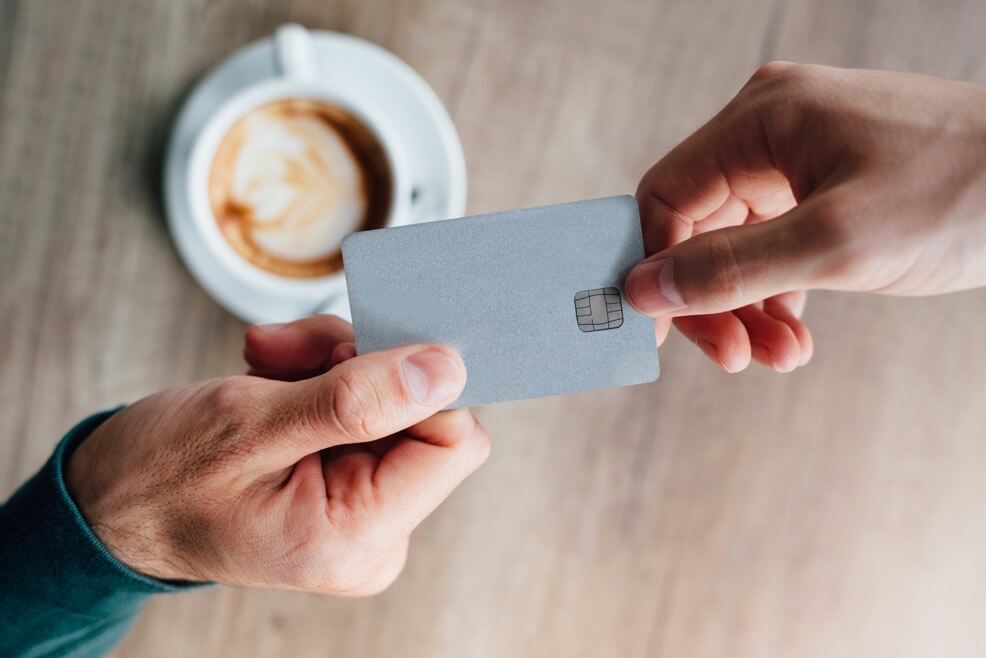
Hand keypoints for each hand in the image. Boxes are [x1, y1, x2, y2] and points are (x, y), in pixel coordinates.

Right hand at [66, 316, 489, 593]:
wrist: (113, 501)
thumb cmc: (162, 477)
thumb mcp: (250, 425)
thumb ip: (354, 399)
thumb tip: (446, 370)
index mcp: (357, 537)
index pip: (453, 441)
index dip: (416, 384)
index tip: (356, 349)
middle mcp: (374, 532)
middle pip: (424, 413)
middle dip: (359, 365)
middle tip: (287, 354)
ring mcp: (363, 507)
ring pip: (392, 398)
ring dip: (333, 362)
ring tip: (269, 364)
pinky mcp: (348, 478)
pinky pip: (366, 405)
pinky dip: (323, 374)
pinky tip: (273, 375)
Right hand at [625, 63, 985, 371]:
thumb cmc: (961, 193)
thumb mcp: (836, 243)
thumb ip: (731, 269)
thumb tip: (642, 289)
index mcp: (761, 119)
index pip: (667, 195)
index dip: (652, 266)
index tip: (658, 331)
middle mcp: (771, 131)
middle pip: (699, 227)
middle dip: (712, 299)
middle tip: (732, 358)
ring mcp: (801, 160)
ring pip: (738, 245)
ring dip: (748, 308)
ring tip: (780, 357)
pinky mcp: (830, 189)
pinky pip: (778, 248)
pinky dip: (780, 297)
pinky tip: (796, 339)